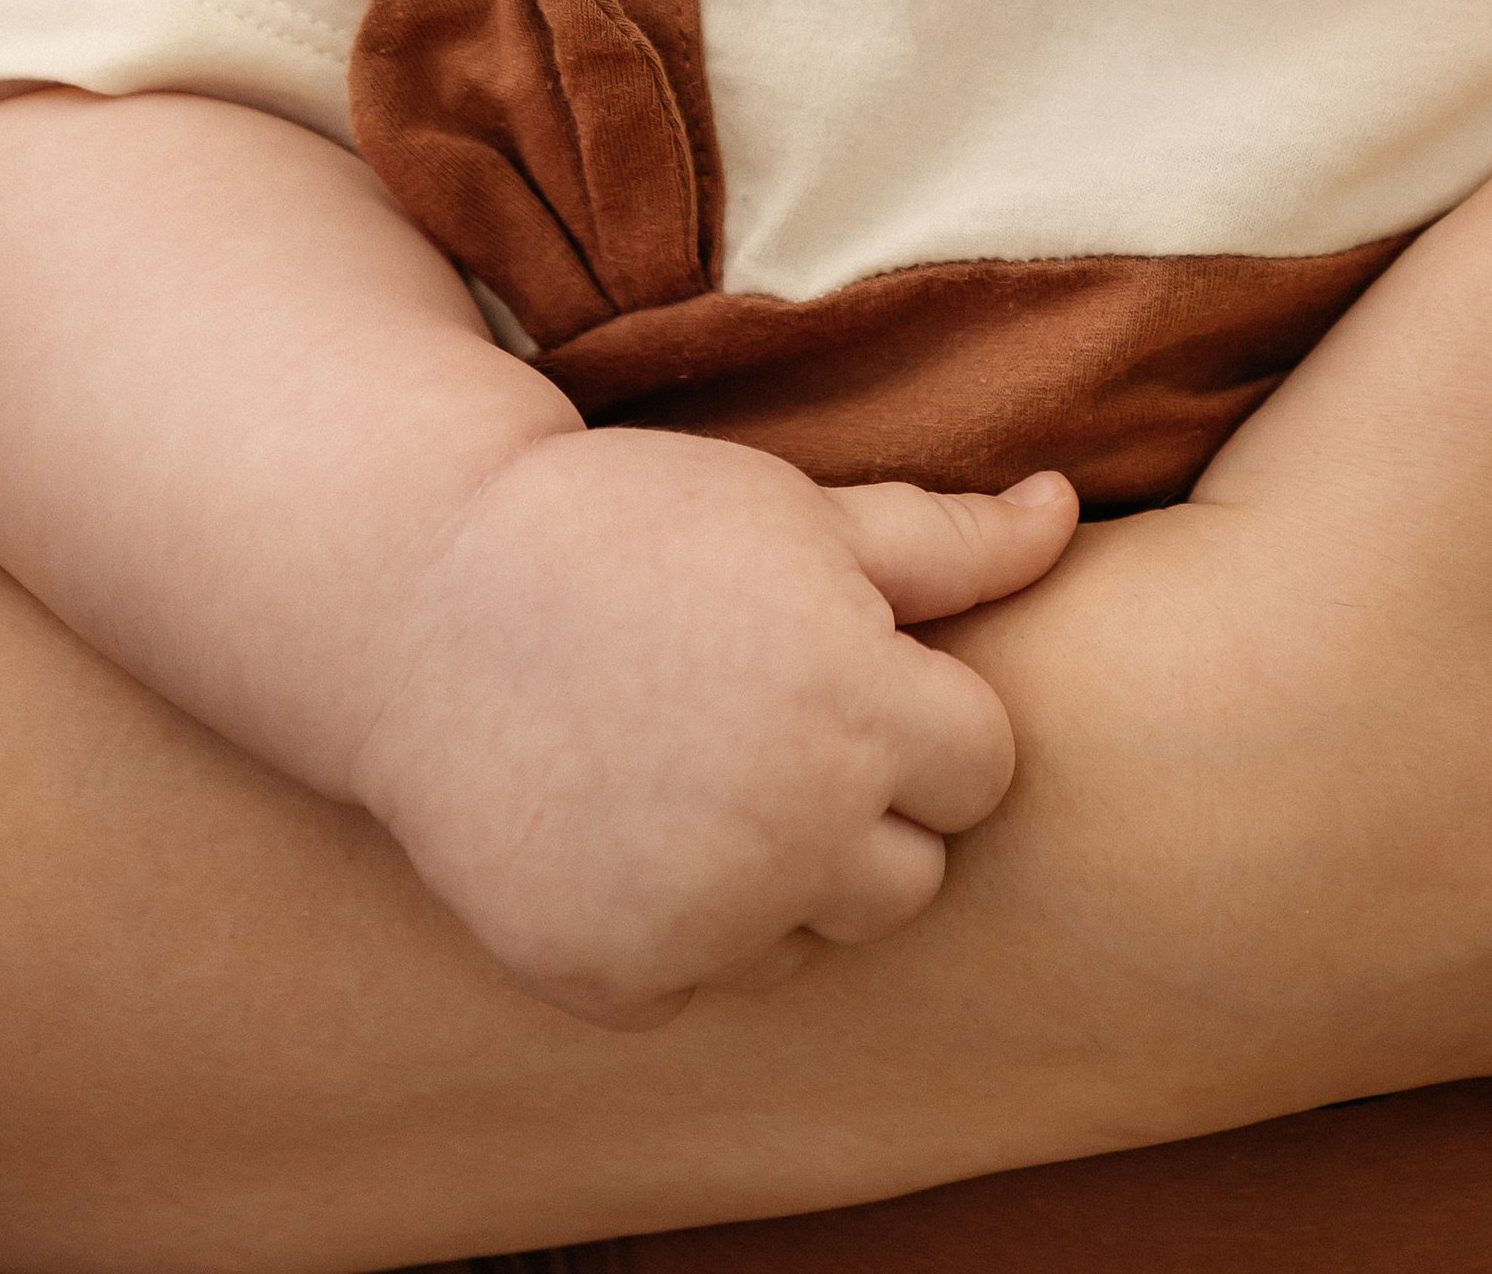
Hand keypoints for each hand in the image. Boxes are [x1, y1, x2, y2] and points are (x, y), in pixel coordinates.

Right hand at [347, 431, 1075, 1026]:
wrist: (424, 594)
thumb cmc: (633, 527)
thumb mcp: (798, 510)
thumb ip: (948, 541)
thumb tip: (1066, 514)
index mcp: (859, 703)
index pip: (983, 769)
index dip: (921, 714)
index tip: (844, 665)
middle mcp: (792, 828)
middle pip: (913, 877)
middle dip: (865, 807)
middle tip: (762, 718)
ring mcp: (700, 917)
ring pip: (813, 939)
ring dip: (777, 876)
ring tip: (688, 765)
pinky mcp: (615, 980)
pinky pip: (704, 978)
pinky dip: (674, 922)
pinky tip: (617, 822)